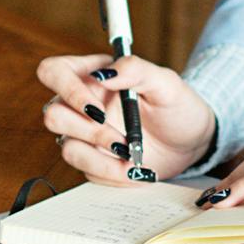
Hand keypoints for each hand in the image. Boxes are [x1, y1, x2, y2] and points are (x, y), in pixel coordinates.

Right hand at [35, 53, 215, 184]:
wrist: (191, 143)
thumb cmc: (178, 106)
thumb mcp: (166, 83)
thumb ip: (136, 70)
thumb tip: (106, 74)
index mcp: (94, 75)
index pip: (54, 72)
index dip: (66, 90)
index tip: (97, 109)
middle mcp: (82, 104)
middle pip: (52, 115)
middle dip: (88, 131)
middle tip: (121, 140)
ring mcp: (84, 135)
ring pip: (66, 147)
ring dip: (100, 156)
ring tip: (132, 157)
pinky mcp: (92, 160)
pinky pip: (86, 170)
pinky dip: (112, 173)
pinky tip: (135, 170)